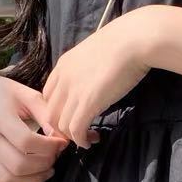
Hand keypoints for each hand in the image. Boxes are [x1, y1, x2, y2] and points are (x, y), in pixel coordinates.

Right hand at [0, 69, 70, 181]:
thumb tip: (63, 137)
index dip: (49, 147)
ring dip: (33, 181)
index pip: (26, 142)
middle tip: (56, 156)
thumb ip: (46, 115)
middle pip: (18, 164)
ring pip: (7, 179)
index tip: (62, 143)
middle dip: (44, 164)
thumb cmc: (6, 94)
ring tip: (47, 170)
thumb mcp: (28, 96)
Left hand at [42, 8, 152, 147]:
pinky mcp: (88, 103)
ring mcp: (74, 91)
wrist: (133, 41)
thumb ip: (86, 69)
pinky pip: (76, 129)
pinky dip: (81, 140)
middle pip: (50, 113)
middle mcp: (63, 79)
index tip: (72, 117)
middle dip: (61, 127)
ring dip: (72, 136)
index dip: (57, 110)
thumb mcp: (94, 54)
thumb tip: (93, 82)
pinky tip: (90, 141)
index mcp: (63, 65)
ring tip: (87, 138)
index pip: (47, 96)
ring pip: (61, 124)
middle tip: (77, 133)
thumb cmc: (123, 43)